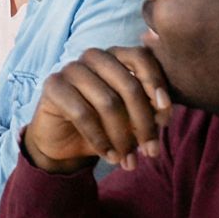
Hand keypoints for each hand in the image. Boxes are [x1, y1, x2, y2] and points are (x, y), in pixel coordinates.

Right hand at [23, 45, 173, 173]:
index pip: (141, 58)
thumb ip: (150, 111)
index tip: (165, 116)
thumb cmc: (103, 126)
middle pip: (128, 85)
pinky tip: (109, 156)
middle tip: (151, 152)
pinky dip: (100, 139)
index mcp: (116, 57)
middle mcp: (94, 57)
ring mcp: (71, 69)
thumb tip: (164, 113)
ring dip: (122, 138)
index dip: (156, 84)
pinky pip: (83, 114)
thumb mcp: (132, 120)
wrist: (63, 143)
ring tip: (128, 160)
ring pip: (108, 102)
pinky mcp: (53, 86)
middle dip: (144, 123)